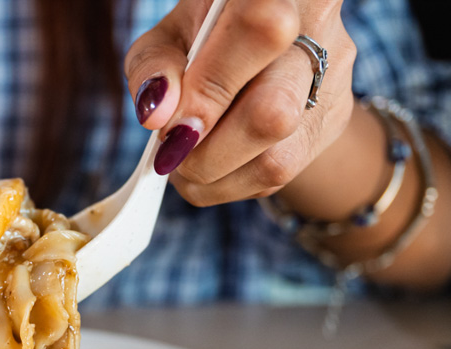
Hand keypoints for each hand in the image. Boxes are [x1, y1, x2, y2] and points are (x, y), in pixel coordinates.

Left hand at [125, 0, 355, 205]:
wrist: (267, 45)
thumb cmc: (206, 36)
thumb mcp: (170, 36)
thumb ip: (154, 66)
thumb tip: (158, 116)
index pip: (258, 31)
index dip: (208, 91)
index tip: (170, 125)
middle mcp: (319, 26)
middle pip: (273, 112)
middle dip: (207, 152)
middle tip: (172, 150)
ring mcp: (333, 79)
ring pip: (275, 160)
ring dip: (214, 175)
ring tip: (187, 159)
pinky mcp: (334, 121)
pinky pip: (277, 175)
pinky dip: (230, 182)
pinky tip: (215, 162)